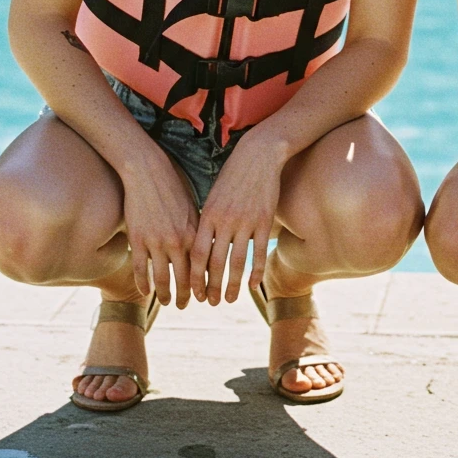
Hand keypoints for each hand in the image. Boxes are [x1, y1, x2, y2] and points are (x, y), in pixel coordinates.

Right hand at [121, 146, 198, 307]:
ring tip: (167, 303)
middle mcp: (178, 241)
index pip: (202, 267)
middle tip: (186, 305)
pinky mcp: (138, 239)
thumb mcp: (193, 209)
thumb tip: (208, 250)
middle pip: (184, 278)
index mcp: (195, 233)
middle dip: (186, 296)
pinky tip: (145, 292)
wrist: (148, 171)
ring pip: (162, 278)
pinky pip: (141, 269)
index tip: (206, 296)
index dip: (204, 285)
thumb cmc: (173, 188)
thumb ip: (198, 232)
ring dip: (165, 294)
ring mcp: (156, 242)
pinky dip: (143, 284)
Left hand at [189, 130, 281, 304]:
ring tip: (229, 300)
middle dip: (212, 286)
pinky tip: (252, 285)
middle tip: (210, 303)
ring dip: (232, 285)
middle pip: (216, 262)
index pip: (197, 253)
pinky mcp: (264, 220)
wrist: (258, 155)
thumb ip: (207, 220)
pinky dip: (256, 271)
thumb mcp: (213, 195)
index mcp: (209, 215)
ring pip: (237, 261)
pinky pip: (258, 251)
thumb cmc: (233, 174)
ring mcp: (246, 221)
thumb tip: (199, 246)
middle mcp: (226, 220)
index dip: (194, 275)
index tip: (193, 291)